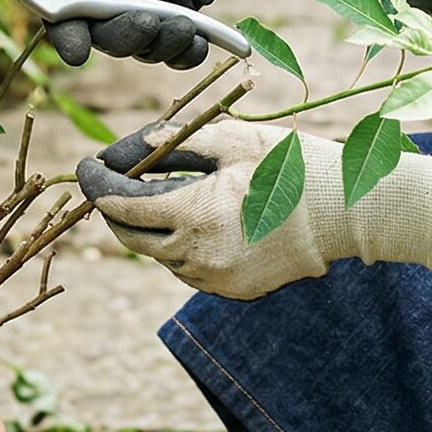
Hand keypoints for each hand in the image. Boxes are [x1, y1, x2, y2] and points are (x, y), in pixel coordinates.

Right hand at [44, 0, 274, 69]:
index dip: (60, 20)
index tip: (76, 46)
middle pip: (94, 24)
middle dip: (114, 37)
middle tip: (146, 23)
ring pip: (131, 39)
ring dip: (151, 44)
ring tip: (183, 27)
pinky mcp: (181, 5)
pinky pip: (172, 44)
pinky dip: (182, 53)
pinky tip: (199, 42)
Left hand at [74, 118, 431, 299]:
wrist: (345, 211)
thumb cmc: (290, 165)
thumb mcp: (233, 141)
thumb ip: (180, 141)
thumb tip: (137, 142)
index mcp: (194, 213)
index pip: (123, 207)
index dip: (97, 187)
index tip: (86, 168)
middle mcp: (197, 254)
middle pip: (131, 238)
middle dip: (114, 211)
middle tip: (109, 183)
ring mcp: (214, 279)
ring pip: (159, 255)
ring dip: (149, 228)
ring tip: (157, 194)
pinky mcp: (231, 291)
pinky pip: (188, 269)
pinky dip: (179, 245)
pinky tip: (194, 219)